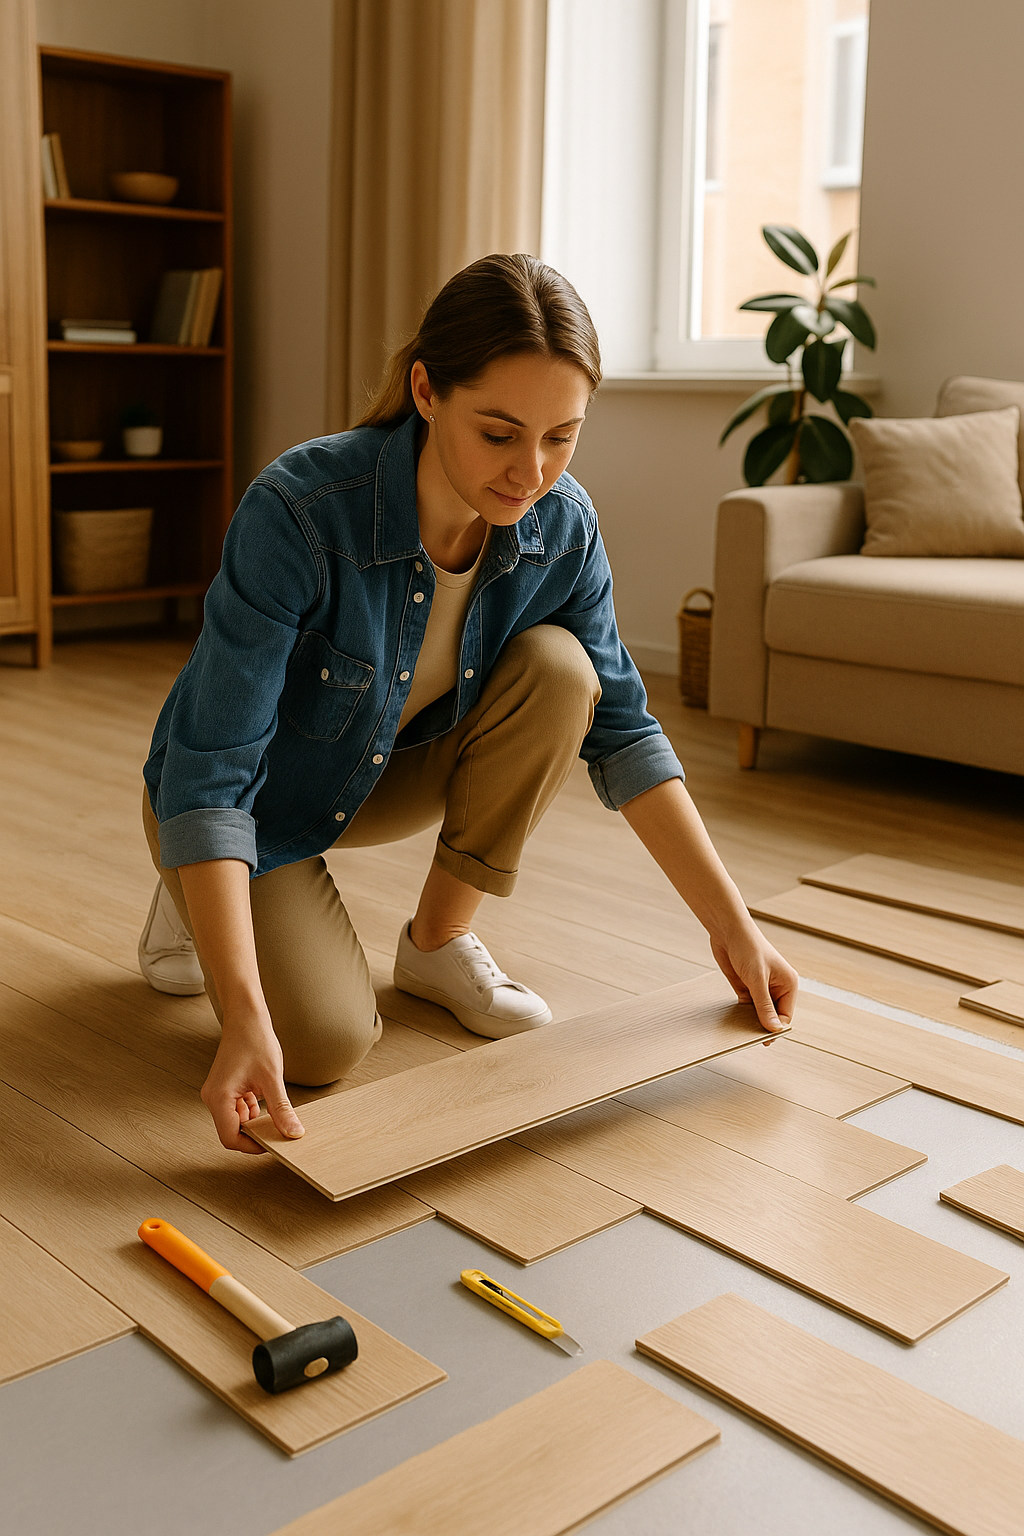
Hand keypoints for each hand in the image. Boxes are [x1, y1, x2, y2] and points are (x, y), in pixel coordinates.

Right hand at [200, 1013, 304, 1152]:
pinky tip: (264, 1098)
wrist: (247, 1017)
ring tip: (273, 1110)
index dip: (252, 1145)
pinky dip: (250, 1109)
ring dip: (254, 1120)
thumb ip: (281, 1109)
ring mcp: (216, 1092)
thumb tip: (293, 1132)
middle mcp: (212, 1097)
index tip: (272, 1143)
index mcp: (219, 1098)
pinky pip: (235, 1108)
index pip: (230, 1138)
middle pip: (231, 1131)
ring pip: (234, 1120)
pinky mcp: (224, 1087)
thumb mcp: (272, 1079)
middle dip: (254, 1133)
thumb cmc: (256, 1041)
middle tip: (277, 1129)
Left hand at [710, 921, 798, 1034]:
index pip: (786, 1014)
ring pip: (759, 1012)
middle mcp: (777, 987)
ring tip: (741, 1033)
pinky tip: (735, 1021)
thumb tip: (774, 1028)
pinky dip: (742, 1014)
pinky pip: (747, 1006)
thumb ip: (764, 1005)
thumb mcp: (757, 979)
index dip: (776, 1028)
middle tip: (750, 1038)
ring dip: (751, 1021)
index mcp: (788, 983)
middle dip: (763, 1026)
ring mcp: (761, 987)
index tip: (764, 1040)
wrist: (727, 930)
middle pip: (773, 1015)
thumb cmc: (748, 947)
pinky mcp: (746, 986)